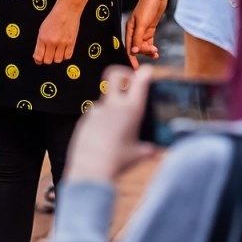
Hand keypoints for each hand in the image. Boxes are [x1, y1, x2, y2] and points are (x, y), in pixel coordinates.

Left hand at [34, 3, 80, 64]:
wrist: (67, 11)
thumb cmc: (54, 18)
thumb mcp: (42, 29)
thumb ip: (40, 42)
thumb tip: (38, 54)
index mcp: (43, 38)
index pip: (38, 56)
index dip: (38, 60)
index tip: (39, 60)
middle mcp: (52, 42)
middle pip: (48, 61)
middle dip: (47, 59)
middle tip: (48, 55)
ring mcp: (62, 43)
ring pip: (58, 60)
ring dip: (56, 58)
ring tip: (56, 52)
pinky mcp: (71, 43)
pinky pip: (67, 56)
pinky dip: (65, 56)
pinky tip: (63, 51)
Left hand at [64, 66, 157, 183]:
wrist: (90, 170)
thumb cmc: (117, 161)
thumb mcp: (138, 154)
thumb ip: (148, 149)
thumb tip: (155, 150)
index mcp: (131, 110)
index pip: (140, 80)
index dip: (144, 73)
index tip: (147, 72)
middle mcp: (114, 105)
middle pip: (115, 74)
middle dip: (123, 73)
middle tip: (128, 82)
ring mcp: (97, 110)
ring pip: (106, 99)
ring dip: (113, 106)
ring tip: (116, 127)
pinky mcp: (86, 118)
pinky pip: (96, 114)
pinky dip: (102, 121)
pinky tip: (103, 137)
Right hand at [129, 0, 165, 64]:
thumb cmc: (148, 6)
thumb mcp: (142, 23)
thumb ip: (138, 38)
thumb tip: (134, 51)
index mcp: (129, 28)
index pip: (129, 46)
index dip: (131, 58)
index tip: (135, 68)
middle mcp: (135, 30)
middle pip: (137, 47)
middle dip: (144, 52)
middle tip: (153, 53)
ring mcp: (143, 30)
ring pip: (143, 45)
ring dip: (149, 51)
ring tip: (156, 53)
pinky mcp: (150, 29)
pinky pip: (149, 42)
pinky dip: (151, 47)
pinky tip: (156, 52)